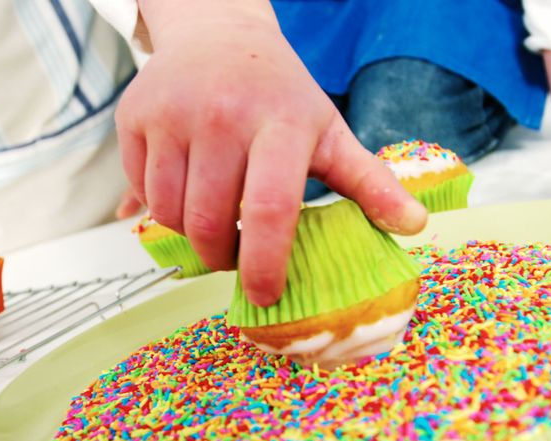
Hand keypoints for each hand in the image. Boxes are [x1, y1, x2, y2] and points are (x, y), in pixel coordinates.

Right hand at [118, 0, 426, 305]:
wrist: (218, 33)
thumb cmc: (280, 94)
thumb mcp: (329, 131)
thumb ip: (369, 183)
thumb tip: (415, 225)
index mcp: (281, 123)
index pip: (269, 209)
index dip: (264, 264)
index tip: (265, 296)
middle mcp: (221, 116)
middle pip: (210, 223)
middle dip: (222, 258)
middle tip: (236, 257)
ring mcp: (171, 115)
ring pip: (168, 214)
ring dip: (190, 236)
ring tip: (213, 222)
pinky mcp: (134, 117)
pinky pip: (140, 192)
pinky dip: (158, 208)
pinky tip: (184, 191)